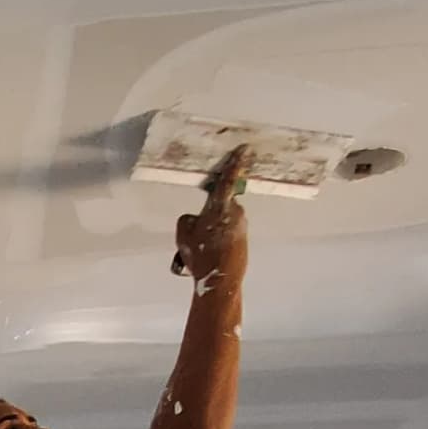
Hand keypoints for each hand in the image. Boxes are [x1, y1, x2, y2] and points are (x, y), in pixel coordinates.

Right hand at [169, 145, 250, 287]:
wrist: (220, 280)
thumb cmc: (201, 254)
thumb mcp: (182, 233)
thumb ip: (188, 219)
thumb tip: (195, 219)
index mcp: (220, 206)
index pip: (228, 179)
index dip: (235, 162)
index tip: (245, 149)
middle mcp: (236, 213)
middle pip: (221, 206)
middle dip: (210, 217)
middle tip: (196, 235)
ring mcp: (242, 227)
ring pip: (223, 223)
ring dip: (211, 232)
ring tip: (199, 250)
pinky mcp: (243, 241)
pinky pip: (227, 236)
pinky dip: (217, 243)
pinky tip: (207, 257)